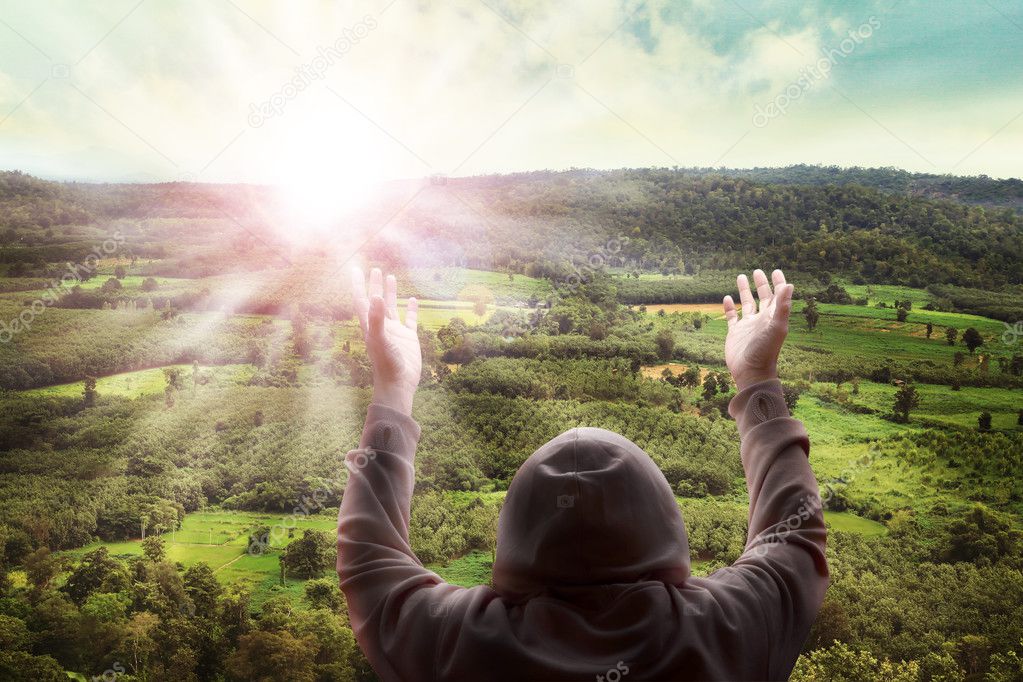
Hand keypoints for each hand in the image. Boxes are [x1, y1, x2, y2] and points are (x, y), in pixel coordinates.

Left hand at [351, 267, 420, 414]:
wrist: (398, 384)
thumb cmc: (386, 364)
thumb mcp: (380, 339)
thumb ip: (377, 318)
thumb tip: (377, 296)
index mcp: (370, 325)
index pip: (362, 300)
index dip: (358, 285)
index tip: (355, 269)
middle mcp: (382, 326)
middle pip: (376, 301)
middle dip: (375, 285)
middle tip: (375, 269)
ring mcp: (395, 332)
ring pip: (392, 308)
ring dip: (391, 294)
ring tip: (391, 277)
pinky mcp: (409, 338)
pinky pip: (410, 320)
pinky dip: (412, 309)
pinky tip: (413, 300)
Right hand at [722, 269, 793, 390]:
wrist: (751, 372)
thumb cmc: (766, 351)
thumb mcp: (776, 327)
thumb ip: (782, 306)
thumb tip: (789, 285)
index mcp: (773, 317)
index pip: (777, 296)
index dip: (778, 283)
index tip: (775, 271)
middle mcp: (761, 320)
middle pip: (762, 297)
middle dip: (761, 284)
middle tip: (757, 271)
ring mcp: (747, 326)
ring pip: (746, 304)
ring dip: (744, 291)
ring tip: (741, 276)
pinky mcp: (735, 333)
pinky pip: (732, 317)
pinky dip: (729, 307)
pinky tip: (726, 298)